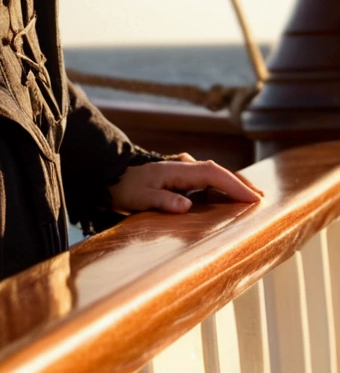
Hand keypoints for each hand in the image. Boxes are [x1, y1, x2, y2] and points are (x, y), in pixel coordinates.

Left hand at [109, 152, 263, 214]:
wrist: (112, 177)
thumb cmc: (127, 188)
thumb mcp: (141, 198)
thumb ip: (162, 201)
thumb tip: (186, 205)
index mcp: (177, 169)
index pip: (212, 173)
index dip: (233, 184)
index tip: (252, 198)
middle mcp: (183, 166)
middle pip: (218, 172)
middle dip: (239, 184)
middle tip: (261, 198)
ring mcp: (183, 170)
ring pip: (214, 176)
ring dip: (232, 185)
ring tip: (252, 199)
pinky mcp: (182, 177)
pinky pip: (207, 180)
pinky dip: (221, 187)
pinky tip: (229, 198)